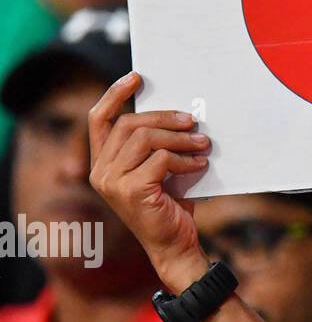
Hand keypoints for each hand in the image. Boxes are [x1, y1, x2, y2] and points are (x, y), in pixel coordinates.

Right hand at [88, 71, 210, 291]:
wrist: (175, 243)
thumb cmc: (170, 203)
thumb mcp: (160, 168)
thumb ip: (157, 144)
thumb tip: (180, 113)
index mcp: (103, 163)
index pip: (99, 120)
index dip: (114, 94)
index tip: (136, 77)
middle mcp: (100, 172)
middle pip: (129, 124)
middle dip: (165, 117)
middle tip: (193, 121)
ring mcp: (112, 183)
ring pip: (146, 139)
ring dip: (180, 138)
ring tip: (203, 143)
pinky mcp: (131, 191)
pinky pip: (161, 160)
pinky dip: (185, 159)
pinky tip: (199, 166)